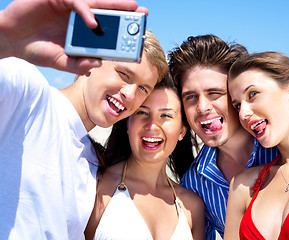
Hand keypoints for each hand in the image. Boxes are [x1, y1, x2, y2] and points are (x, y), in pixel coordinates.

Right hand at [0, 0, 147, 73]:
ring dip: (114, 5)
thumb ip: (79, 64)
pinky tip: (93, 22)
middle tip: (142, 13)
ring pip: (96, 3)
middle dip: (125, 13)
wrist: (10, 40)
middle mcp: (79, 18)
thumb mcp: (61, 61)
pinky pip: (76, 2)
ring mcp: (69, 8)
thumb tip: (97, 65)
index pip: (106, 30)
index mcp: (82, 33)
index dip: (122, 31)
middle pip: (106, 13)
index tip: (138, 34)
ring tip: (131, 7)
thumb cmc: (36, 50)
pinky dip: (85, 11)